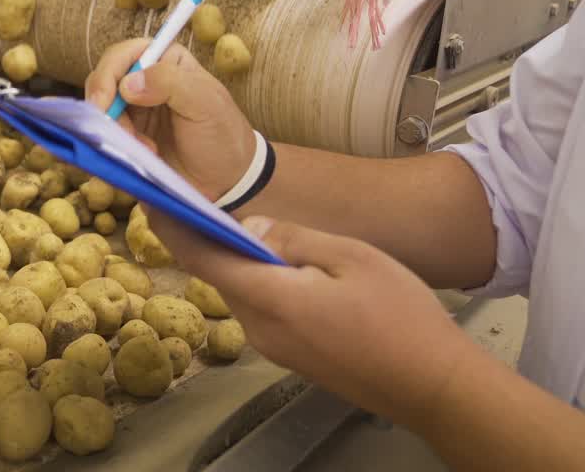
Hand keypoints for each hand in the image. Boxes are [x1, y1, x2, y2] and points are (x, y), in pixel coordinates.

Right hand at [84, 39, 254, 200]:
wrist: (226, 183)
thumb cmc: (223, 136)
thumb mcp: (206, 103)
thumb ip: (170, 83)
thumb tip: (128, 83)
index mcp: (166, 61)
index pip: (123, 54)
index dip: (108, 74)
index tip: (103, 103)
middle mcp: (145, 81)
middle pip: (104, 80)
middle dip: (105, 106)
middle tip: (116, 132)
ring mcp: (134, 110)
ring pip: (100, 110)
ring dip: (113, 130)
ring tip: (144, 149)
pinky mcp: (128, 137)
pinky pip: (105, 135)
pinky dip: (114, 146)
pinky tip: (140, 156)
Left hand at [155, 213, 480, 428]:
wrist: (431, 385)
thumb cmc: (400, 317)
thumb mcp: (351, 258)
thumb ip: (292, 238)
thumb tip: (245, 227)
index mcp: (270, 299)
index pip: (202, 258)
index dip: (173, 226)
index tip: (153, 199)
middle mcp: (260, 328)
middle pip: (221, 274)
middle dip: (209, 239)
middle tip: (204, 199)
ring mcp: (273, 347)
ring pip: (243, 292)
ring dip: (241, 262)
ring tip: (254, 229)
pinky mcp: (290, 356)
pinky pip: (263, 310)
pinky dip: (262, 283)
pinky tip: (290, 268)